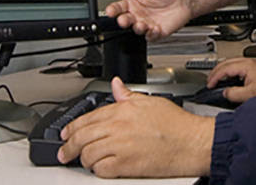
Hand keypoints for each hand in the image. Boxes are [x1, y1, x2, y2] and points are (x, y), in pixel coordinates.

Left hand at [58, 77, 213, 177]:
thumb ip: (128, 94)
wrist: (191, 142)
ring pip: (87, 154)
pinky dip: (97, 170)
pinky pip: (100, 170)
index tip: (66, 134)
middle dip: (68, 146)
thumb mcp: (151, 101)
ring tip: (85, 161)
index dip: (72, 128)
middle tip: (64, 152)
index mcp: (123, 109)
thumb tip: (116, 85)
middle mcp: (118, 126)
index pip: (88, 118)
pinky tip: (101, 168)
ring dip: (84, 159)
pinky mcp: (125, 165)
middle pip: (81, 136)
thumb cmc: (176, 124)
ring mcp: (120, 146)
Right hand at [104, 0, 190, 39]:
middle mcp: (137, 15)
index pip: (118, 8)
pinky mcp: (156, 32)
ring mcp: (146, 24)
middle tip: (123, 20)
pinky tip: (154, 29)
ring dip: (137, 28)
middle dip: (123, 21)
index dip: (113, 10)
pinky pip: (151, 36)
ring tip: (140, 24)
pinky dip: (152, 34)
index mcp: (132, 3)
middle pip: (126, 20)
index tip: (110, 10)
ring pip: (137, 30)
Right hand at [207, 58, 255, 104]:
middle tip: (209, 82)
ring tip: (216, 81)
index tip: (209, 85)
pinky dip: (230, 72)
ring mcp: (253, 64)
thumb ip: (234, 94)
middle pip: (226, 63)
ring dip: (223, 71)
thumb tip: (225, 92)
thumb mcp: (251, 96)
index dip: (214, 77)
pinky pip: (238, 67)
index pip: (225, 68)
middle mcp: (249, 62)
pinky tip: (229, 80)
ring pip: (232, 64)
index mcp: (247, 65)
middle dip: (216, 72)